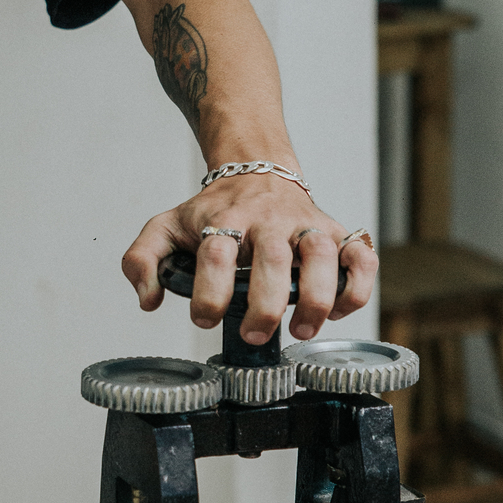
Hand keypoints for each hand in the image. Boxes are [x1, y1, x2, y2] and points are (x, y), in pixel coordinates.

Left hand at [121, 173, 377, 344]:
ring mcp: (305, 224)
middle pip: (272, 257)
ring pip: (321, 254)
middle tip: (253, 334)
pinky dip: (358, 284)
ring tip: (302, 328)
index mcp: (225, 219)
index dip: (210, 291)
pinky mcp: (336, 231)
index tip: (205, 319)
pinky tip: (339, 309)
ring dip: (316, 296)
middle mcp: (268, 220)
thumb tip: (148, 300)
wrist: (255, 169)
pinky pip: (360, 254)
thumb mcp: (167, 226)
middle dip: (265, 303)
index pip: (216, 252)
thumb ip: (143, 259)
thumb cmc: (214, 209)